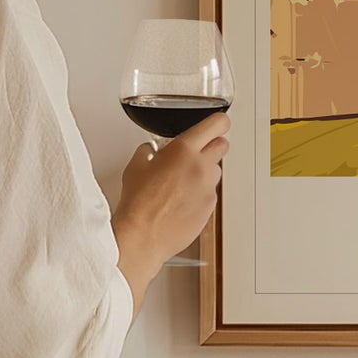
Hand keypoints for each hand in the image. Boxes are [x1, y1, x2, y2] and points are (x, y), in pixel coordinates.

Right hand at [112, 110, 229, 310]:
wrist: (143, 235)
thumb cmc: (138, 203)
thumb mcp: (136, 167)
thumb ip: (148, 152)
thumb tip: (151, 151)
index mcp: (184, 150)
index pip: (216, 124)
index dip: (218, 122)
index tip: (218, 123)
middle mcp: (201, 167)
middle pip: (222, 145)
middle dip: (211, 145)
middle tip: (197, 152)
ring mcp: (208, 188)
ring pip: (216, 171)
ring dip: (205, 171)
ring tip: (183, 181)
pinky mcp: (210, 207)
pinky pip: (211, 193)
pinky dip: (201, 193)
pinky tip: (182, 200)